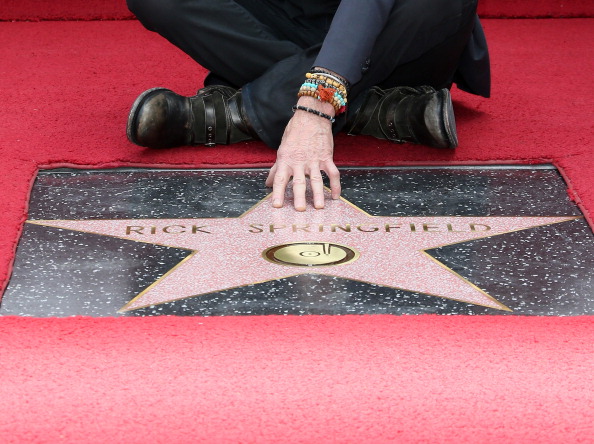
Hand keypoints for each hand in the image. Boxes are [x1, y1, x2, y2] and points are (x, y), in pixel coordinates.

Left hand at [265, 96, 340, 210]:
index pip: (280, 179)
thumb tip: (268, 183)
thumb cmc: (295, 132)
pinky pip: (332, 173)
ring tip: (319, 207)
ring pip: (316, 179)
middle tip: (300, 209)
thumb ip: (276, 168)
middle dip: (299, 196)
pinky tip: (335, 196)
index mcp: (286, 160)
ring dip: (318, 194)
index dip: (278, 192)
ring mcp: (314, 160)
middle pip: (299, 182)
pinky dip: (335, 185)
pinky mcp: (326, 157)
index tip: (277, 205)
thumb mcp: (282, 149)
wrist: (311, 116)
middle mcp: (299, 161)